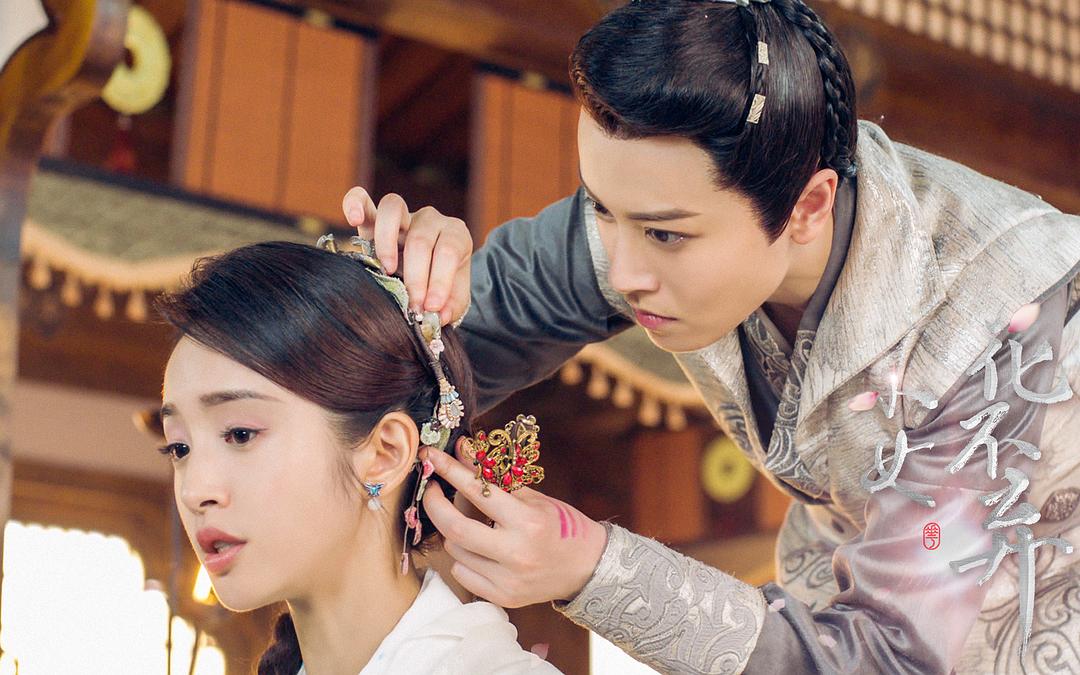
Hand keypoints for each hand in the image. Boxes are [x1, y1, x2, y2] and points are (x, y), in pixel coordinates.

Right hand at [342, 187, 472, 325]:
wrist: (425, 275)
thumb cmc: (441, 285)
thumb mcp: (453, 299)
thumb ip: (451, 306)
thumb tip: (438, 316)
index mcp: (455, 235)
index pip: (448, 252)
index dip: (440, 281)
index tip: (430, 307)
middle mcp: (430, 220)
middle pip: (420, 239)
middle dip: (415, 276)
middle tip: (412, 304)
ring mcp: (402, 216)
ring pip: (393, 209)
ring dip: (386, 242)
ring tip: (387, 269)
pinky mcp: (374, 218)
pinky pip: (362, 200)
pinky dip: (355, 204)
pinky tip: (354, 220)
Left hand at [420, 441, 608, 607]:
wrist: (588, 567)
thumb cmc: (562, 527)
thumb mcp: (534, 498)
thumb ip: (495, 478)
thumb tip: (462, 451)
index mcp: (527, 522)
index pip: (477, 491)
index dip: (450, 471)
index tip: (432, 458)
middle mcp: (515, 553)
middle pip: (455, 528)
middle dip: (435, 504)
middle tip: (431, 490)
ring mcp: (507, 579)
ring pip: (456, 551)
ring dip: (453, 532)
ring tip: (467, 522)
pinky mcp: (503, 597)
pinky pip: (463, 573)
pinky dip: (463, 558)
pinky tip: (477, 549)